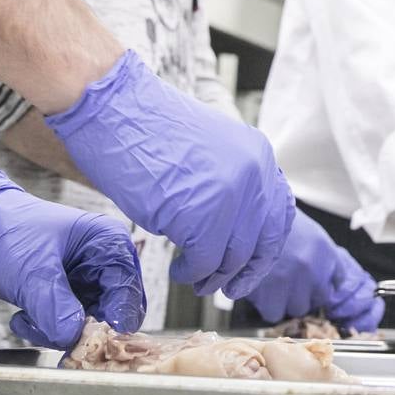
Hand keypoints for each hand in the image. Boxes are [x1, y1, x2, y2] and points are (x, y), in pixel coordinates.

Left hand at [0, 169, 142, 349]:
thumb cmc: (4, 230)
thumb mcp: (30, 271)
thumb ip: (54, 307)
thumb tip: (74, 337)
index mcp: (108, 243)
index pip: (128, 294)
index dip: (111, 321)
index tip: (85, 340)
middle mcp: (104, 263)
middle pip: (112, 315)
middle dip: (80, 331)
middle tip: (50, 333)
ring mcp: (86, 280)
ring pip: (88, 327)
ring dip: (57, 332)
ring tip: (26, 319)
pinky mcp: (67, 295)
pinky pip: (68, 327)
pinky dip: (46, 330)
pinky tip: (23, 317)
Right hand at [48, 50, 293, 296]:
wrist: (114, 108)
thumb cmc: (146, 126)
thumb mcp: (209, 149)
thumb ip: (231, 181)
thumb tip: (235, 227)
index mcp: (257, 154)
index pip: (279, 213)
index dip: (266, 246)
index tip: (252, 263)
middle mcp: (253, 173)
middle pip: (264, 242)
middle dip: (246, 271)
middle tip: (228, 285)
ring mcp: (230, 195)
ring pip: (234, 257)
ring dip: (213, 276)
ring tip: (193, 276)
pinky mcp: (200, 215)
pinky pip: (204, 261)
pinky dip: (192, 273)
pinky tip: (179, 270)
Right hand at [241, 211, 384, 333]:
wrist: (253, 213)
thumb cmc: (282, 224)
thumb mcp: (314, 237)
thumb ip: (330, 263)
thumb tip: (337, 285)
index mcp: (324, 255)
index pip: (331, 289)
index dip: (317, 290)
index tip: (309, 288)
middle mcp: (309, 270)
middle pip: (311, 303)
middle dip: (300, 297)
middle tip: (287, 282)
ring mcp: (287, 281)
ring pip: (292, 310)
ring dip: (283, 302)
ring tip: (274, 284)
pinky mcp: (265, 290)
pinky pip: (272, 312)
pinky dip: (266, 304)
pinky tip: (262, 289)